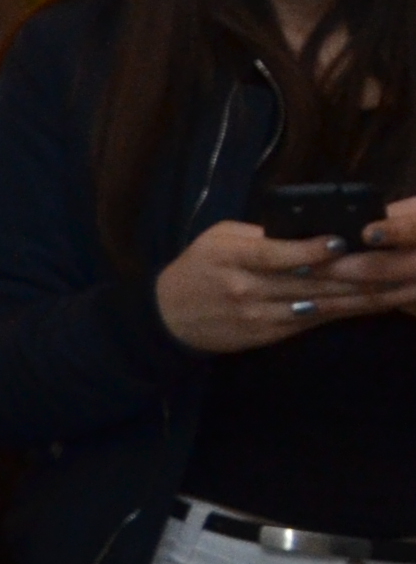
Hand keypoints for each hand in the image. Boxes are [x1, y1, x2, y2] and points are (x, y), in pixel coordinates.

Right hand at [156, 218, 415, 352]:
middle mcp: (247, 288)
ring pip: (322, 304)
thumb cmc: (198, 268)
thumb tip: (312, 230)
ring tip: (400, 284)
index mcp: (229, 257)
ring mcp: (262, 315)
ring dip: (366, 295)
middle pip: (309, 281)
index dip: (309, 250)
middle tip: (396, 263)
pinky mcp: (273, 334)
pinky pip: (318, 320)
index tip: (343, 242)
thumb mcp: (218, 240)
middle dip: (357, 272)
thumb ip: (261, 236)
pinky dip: (350, 310)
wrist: (171, 317)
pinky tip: (377, 302)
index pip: (273, 254)